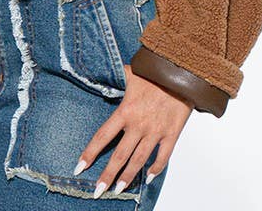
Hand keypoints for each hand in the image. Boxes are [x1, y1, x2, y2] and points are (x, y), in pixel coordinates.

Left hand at [73, 64, 193, 196]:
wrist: (181, 72)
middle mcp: (138, 125)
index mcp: (125, 111)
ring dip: (128, 177)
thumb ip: (116, 76)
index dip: (90, 153)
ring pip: (139, 161)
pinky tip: (148, 178)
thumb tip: (101, 70)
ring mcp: (155, 132)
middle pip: (119, 156)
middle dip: (107, 175)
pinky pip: (163, 157)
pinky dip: (155, 169)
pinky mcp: (171, 134)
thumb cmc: (154, 71)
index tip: (80, 167)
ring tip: (119, 190)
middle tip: (97, 191)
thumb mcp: (131, 72)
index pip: (102, 136)